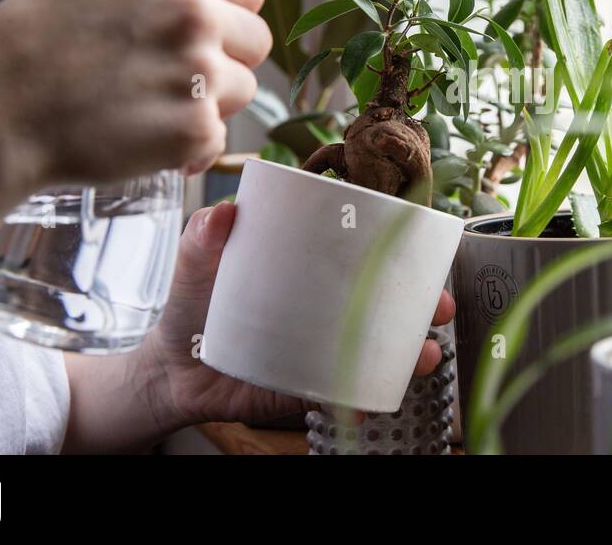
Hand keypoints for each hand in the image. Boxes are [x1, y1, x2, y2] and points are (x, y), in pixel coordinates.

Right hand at [0, 0, 271, 196]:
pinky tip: (145, 140)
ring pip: (241, 92)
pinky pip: (216, 140)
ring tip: (150, 108)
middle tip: (178, 77)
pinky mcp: (195, 128)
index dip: (231, 15)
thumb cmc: (25, 43)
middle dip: (227, 60)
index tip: (212, 33)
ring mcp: (200, 72)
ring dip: (208, 104)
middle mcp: (195, 12)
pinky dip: (188, 148)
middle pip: (256, 42)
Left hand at [139, 202, 456, 428]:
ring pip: (379, 349)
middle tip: (438, 305)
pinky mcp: (308, 387)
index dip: (403, 254)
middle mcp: (324, 310)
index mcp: (309, 273)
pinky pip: (346, 394)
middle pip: (386, 304)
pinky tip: (377, 399)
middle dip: (424, 305)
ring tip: (424, 354)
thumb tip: (221, 212)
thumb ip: (201, 241)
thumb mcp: (195, 269)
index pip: (362, 258)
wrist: (172, 372)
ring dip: (410, 352)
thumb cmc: (191, 310)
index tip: (428, 250)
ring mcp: (321, 350)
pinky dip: (366, 398)